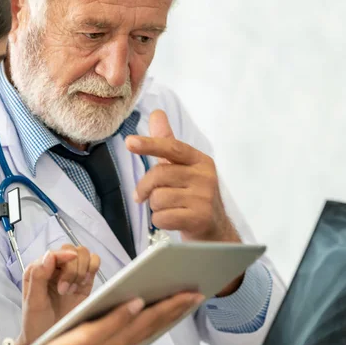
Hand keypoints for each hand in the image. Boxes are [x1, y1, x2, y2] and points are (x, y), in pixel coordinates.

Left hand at [6, 245, 100, 344]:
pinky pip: (94, 263)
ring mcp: (71, 273)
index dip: (64, 259)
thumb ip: (38, 276)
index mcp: (39, 269)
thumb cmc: (36, 323)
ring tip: (74, 289)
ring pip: (84, 255)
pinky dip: (93, 270)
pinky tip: (84, 285)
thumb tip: (50, 254)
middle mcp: (55, 268)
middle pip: (73, 251)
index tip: (67, 278)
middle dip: (73, 269)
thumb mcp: (33, 301)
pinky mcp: (85, 281)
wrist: (47, 340)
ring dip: (82, 270)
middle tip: (66, 291)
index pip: (56, 253)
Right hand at [20, 292, 205, 344]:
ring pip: (150, 327)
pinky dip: (153, 322)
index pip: (154, 316)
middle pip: (157, 322)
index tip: (193, 293)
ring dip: (169, 315)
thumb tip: (139, 302)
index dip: (174, 304)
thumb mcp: (87, 334)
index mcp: (120, 336)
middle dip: (178, 308)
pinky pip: (140, 332)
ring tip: (183, 305)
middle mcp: (123, 341)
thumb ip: (114, 319)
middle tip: (198, 296)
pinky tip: (154, 318)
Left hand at [126, 110, 239, 243]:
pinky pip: (162, 217)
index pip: (173, 148)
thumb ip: (168, 143)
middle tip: (142, 196)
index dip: (150, 144)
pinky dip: (160, 221)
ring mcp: (204, 198)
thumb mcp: (184, 168)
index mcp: (200, 161)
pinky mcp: (199, 219)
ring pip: (158, 198)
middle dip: (145, 188)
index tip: (130, 142)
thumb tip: (157, 113)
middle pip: (159, 175)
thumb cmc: (194, 196)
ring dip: (155, 207)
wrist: (215, 230)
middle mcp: (205, 177)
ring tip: (167, 209)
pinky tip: (171, 221)